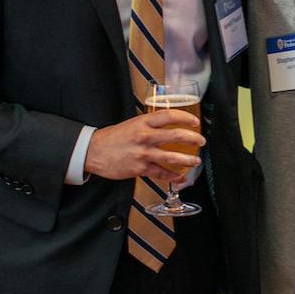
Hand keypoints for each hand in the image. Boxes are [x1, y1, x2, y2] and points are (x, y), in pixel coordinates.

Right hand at [84, 110, 203, 181]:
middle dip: (192, 138)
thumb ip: (149, 125)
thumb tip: (166, 125)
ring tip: (196, 160)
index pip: (169, 116)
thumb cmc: (112, 138)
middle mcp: (145, 136)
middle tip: (201, 141)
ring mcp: (143, 153)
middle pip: (175, 135)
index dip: (185, 118)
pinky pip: (161, 173)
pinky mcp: (140, 168)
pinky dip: (173, 176)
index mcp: (143, 122)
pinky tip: (180, 177)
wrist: (93, 151)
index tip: (195, 122)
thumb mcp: (131, 124)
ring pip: (171, 157)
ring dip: (187, 159)